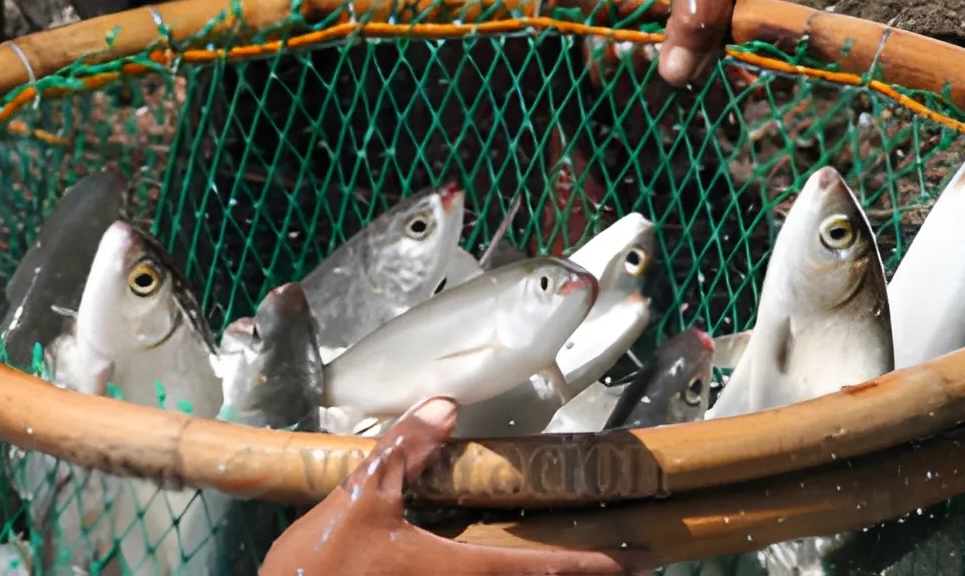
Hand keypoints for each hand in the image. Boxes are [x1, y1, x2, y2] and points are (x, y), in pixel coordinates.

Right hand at [260, 397, 652, 574]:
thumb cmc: (320, 570)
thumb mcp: (360, 499)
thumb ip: (403, 450)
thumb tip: (443, 404)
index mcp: (462, 570)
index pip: (549, 567)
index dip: (600, 563)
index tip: (644, 557)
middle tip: (618, 563)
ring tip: (564, 565)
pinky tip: (478, 569)